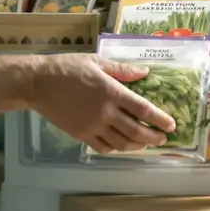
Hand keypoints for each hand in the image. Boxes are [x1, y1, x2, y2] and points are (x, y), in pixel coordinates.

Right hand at [29, 54, 175, 153]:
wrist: (38, 83)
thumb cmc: (67, 68)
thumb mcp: (97, 62)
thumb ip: (122, 69)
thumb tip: (144, 73)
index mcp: (111, 92)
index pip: (143, 109)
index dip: (160, 119)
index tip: (171, 125)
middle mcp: (105, 113)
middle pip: (136, 131)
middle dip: (153, 137)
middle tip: (162, 139)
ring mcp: (92, 126)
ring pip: (121, 143)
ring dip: (137, 145)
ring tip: (145, 143)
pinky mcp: (80, 135)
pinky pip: (103, 147)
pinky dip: (116, 149)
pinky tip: (121, 145)